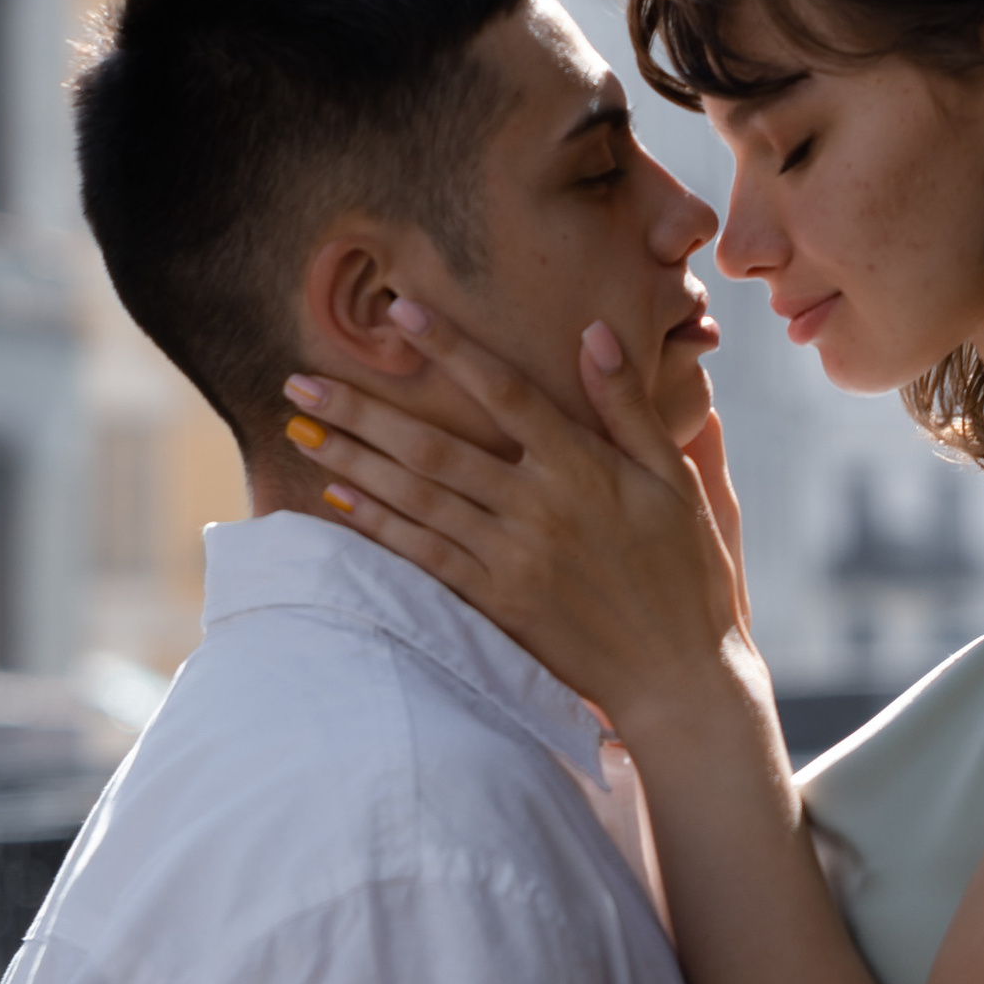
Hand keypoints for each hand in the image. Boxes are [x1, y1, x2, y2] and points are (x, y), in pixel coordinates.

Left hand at [283, 302, 749, 727]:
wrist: (677, 673)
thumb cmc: (684, 570)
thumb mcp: (674, 477)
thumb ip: (627, 405)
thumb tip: (593, 332)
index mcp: (583, 467)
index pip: (504, 392)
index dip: (450, 348)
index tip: (399, 310)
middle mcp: (538, 508)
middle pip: (434, 447)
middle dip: (362, 410)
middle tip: (299, 380)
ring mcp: (511, 558)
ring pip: (417, 498)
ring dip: (352, 461)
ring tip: (300, 429)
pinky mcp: (495, 602)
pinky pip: (423, 556)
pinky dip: (378, 525)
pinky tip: (336, 498)